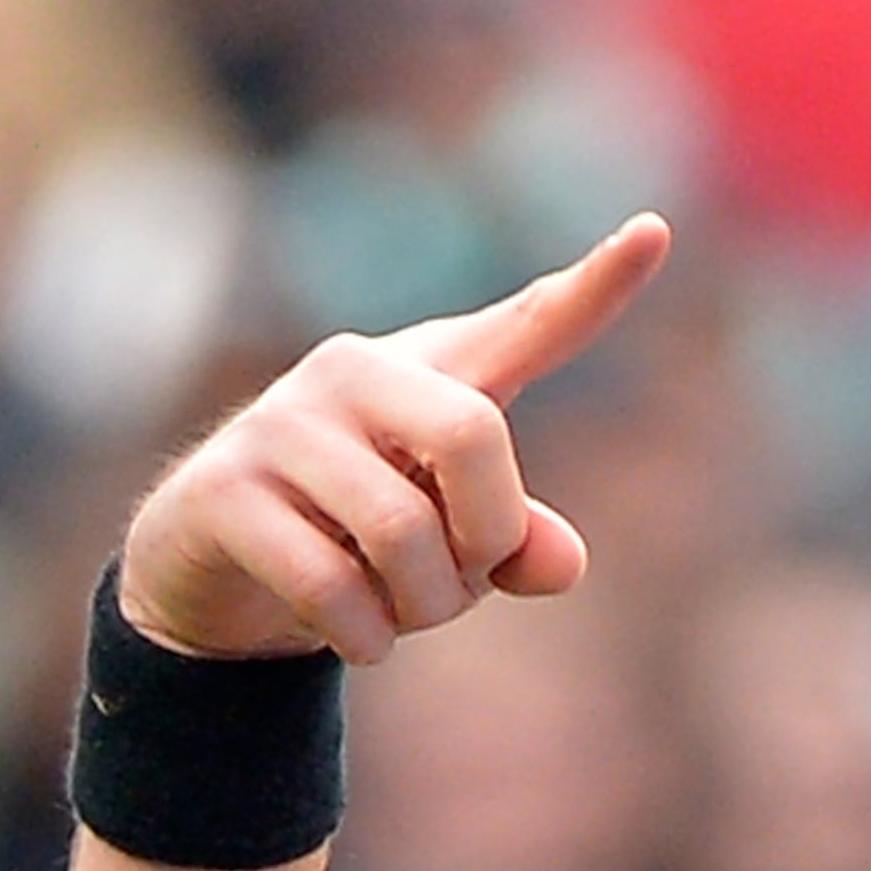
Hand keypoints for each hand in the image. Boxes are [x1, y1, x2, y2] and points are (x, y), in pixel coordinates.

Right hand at [118, 214, 671, 666]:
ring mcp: (281, 425)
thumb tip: (561, 565)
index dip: (596, 287)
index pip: (527, 325)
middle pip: (473, 437)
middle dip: (485, 539)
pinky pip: (331, 583)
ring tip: (400, 615)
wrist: (213, 572)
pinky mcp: (223, 490)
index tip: (657, 230)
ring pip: (401, 532)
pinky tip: (360, 640)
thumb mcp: (450, 545)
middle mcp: (355, 373)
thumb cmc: (358, 540)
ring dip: (422, 607)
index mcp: (430, 374)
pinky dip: (366, 637)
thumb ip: (514, 545)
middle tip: (460, 583)